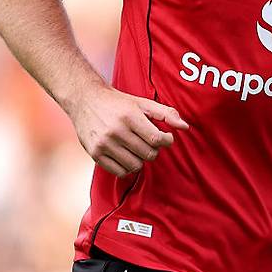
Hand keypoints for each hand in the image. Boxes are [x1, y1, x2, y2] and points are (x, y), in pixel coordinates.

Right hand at [70, 83, 188, 176]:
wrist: (85, 100)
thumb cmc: (118, 103)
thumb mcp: (143, 103)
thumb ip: (166, 114)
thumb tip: (185, 127)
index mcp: (130, 116)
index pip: (157, 139)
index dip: (167, 141)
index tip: (166, 138)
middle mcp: (116, 130)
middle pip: (148, 154)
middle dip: (154, 150)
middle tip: (149, 142)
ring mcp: (104, 143)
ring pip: (135, 166)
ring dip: (140, 159)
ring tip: (137, 148)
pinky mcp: (95, 154)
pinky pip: (120, 172)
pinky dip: (127, 167)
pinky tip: (126, 155)